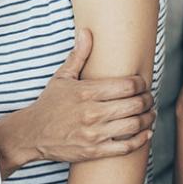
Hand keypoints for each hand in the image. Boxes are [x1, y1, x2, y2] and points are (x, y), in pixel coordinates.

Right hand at [5, 28, 155, 164]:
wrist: (32, 133)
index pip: (127, 85)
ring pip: (134, 125)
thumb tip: (87, 32)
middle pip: (135, 104)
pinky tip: (146, 132)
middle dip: (147, 100)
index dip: (141, 83)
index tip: (142, 83)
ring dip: (148, 118)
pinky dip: (141, 140)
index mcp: (87, 92)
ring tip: (150, 114)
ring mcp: (94, 134)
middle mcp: (92, 113)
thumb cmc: (49, 103)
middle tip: (149, 98)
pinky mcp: (94, 151)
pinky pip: (125, 147)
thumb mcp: (62, 77)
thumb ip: (79, 55)